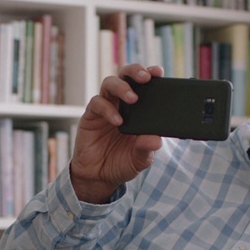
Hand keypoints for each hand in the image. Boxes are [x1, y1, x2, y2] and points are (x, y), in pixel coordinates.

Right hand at [70, 63, 165, 203]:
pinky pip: (97, 103)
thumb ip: (147, 149)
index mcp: (138, 110)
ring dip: (122, 87)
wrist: (99, 177)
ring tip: (133, 98)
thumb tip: (156, 140)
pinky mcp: (91, 116)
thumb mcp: (140, 160)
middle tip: (145, 77)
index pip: (144, 85)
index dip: (150, 74)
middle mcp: (121, 104)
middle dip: (135, 71)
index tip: (158, 72)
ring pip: (109, 83)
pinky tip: (117, 121)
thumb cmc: (122, 163)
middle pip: (125, 76)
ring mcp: (105, 108)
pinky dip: (108, 109)